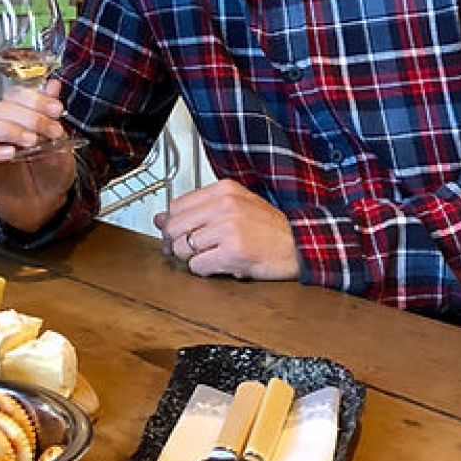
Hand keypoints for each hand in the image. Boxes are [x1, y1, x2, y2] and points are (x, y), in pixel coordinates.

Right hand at [0, 79, 75, 231]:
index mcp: (16, 116)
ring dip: (6, 129)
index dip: (35, 98)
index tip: (57, 110)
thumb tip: (54, 84)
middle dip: (29, 116)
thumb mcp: (62, 143)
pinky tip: (10, 154)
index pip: (15, 94)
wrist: (48, 206)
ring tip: (30, 142)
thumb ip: (53, 116)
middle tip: (51, 132)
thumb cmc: (51, 173)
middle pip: (0, 108)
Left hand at [153, 178, 298, 279]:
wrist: (299, 245)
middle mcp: (224, 205)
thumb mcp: (236, 206)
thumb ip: (199, 209)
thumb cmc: (270, 228)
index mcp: (224, 190)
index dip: (172, 224)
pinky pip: (197, 266)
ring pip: (183, 249)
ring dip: (192, 259)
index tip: (175, 234)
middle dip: (176, 244)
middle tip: (188, 251)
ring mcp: (228, 228)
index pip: (176, 206)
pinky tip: (219, 266)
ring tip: (210, 257)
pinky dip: (204, 270)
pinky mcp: (232, 252)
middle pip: (174, 227)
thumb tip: (160, 219)